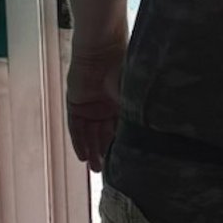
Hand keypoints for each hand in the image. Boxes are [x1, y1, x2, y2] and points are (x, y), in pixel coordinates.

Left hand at [66, 38, 124, 171]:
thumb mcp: (130, 94)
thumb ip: (134, 112)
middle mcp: (105, 107)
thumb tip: (148, 134)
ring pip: (89, 134)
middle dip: (103, 153)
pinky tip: (82, 156)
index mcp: (120, 104)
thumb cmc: (120, 68)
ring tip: (95, 168)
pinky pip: (75, 127)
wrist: (101, 51)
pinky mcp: (75, 104)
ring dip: (91, 151)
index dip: (119, 146)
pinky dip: (78, 142)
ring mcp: (89, 106)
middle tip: (105, 171)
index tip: (123, 162)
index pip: (119, 130)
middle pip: (102, 135)